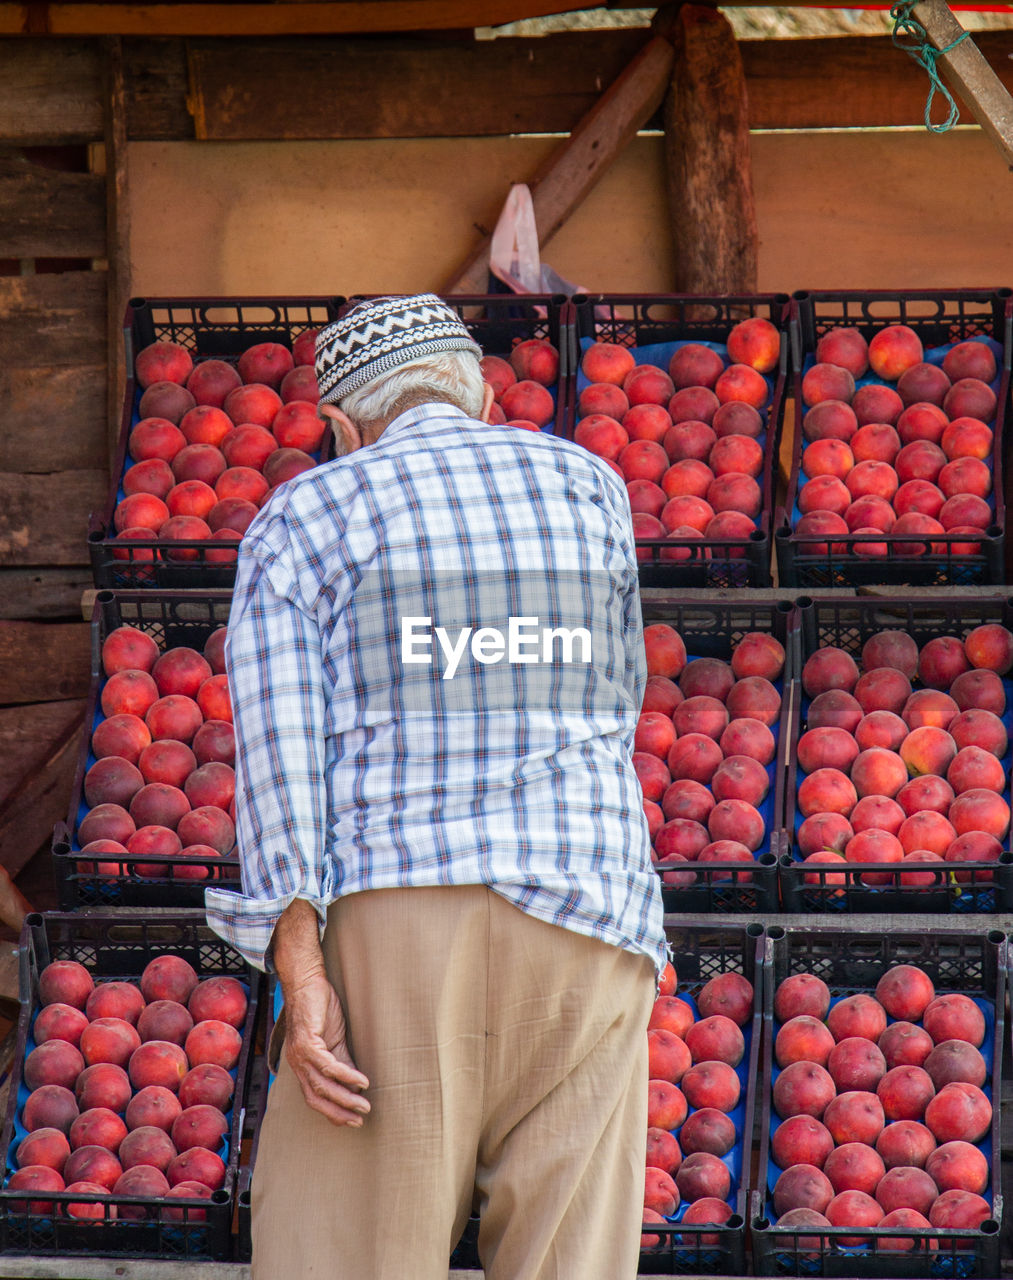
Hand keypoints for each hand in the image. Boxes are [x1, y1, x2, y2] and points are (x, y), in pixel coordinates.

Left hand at [283, 969, 370, 1126]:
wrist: (307, 982)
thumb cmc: (320, 1008)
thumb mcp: (334, 1040)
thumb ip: (342, 1061)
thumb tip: (355, 1083)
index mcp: (302, 1065)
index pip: (314, 1097)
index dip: (331, 1112)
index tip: (350, 1121)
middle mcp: (297, 1064)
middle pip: (316, 1097)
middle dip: (338, 1113)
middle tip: (359, 1120)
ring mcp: (300, 1054)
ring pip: (322, 1085)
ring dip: (345, 1098)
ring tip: (364, 1105)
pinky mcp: (307, 1042)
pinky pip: (328, 1065)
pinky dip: (346, 1075)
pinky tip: (361, 1081)